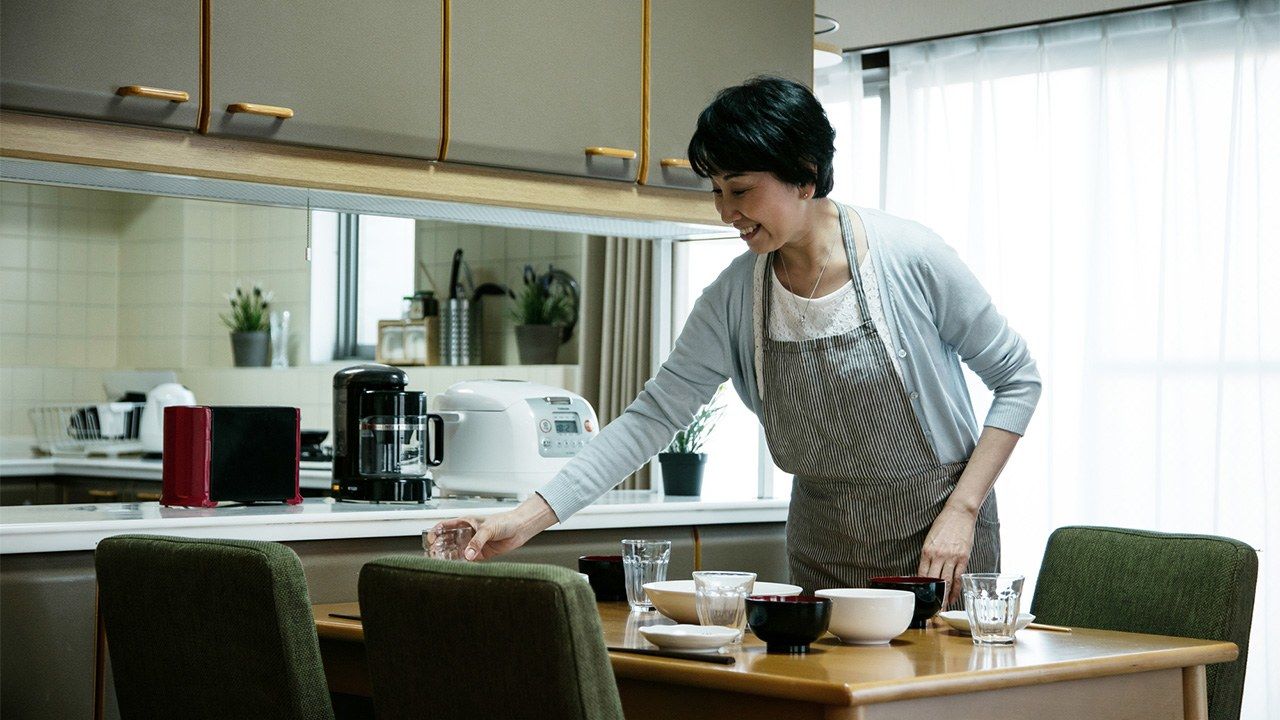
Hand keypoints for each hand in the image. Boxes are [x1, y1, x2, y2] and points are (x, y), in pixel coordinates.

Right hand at [428, 494, 558, 560]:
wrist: (520, 529)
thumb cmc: (505, 521)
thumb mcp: (488, 529)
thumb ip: (477, 541)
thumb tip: (468, 554)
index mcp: (465, 522)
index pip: (445, 526)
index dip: (435, 532)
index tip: (430, 539)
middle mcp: (467, 533)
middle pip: (447, 540)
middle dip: (438, 547)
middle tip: (433, 554)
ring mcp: (473, 544)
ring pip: (455, 551)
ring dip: (448, 556)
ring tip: (440, 561)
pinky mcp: (480, 554)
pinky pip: (467, 560)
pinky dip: (461, 563)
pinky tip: (456, 566)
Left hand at [918, 504, 977, 605]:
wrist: (959, 512)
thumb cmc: (943, 525)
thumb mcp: (929, 539)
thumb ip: (927, 556)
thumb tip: (925, 572)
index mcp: (926, 551)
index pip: (921, 575)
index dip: (921, 589)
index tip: (920, 599)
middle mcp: (938, 555)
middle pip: (934, 582)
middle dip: (932, 598)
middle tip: (930, 611)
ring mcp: (952, 557)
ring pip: (946, 583)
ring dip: (944, 598)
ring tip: (941, 609)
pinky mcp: (963, 558)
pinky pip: (958, 578)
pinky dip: (956, 590)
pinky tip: (953, 598)